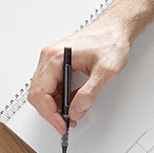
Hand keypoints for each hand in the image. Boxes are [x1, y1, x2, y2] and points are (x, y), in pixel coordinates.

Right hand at [28, 14, 135, 133]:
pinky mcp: (58, 63)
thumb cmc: (110, 41)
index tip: (61, 125)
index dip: (50, 113)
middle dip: (50, 112)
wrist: (116, 28)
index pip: (41, 92)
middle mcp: (49, 57)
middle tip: (64, 124)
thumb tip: (76, 111)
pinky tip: (70, 104)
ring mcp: (52, 60)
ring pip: (42, 91)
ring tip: (69, 116)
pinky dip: (58, 98)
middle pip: (37, 93)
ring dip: (53, 107)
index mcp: (55, 57)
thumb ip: (89, 93)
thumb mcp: (104, 71)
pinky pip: (51, 85)